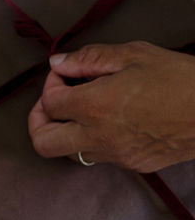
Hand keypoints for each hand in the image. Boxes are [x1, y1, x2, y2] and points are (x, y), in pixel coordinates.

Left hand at [27, 42, 194, 170]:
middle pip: (43, 142)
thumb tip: (59, 62)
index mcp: (96, 106)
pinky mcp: (134, 165)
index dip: (50, 84)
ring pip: (70, 152)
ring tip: (84, 109)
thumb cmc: (182, 79)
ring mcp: (117, 156)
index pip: (49, 102)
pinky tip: (111, 119)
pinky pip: (100, 156)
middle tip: (53, 102)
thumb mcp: (135, 55)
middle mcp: (100, 136)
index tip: (65, 74)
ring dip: (67, 132)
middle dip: (38, 120)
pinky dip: (94, 139)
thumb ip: (90, 58)